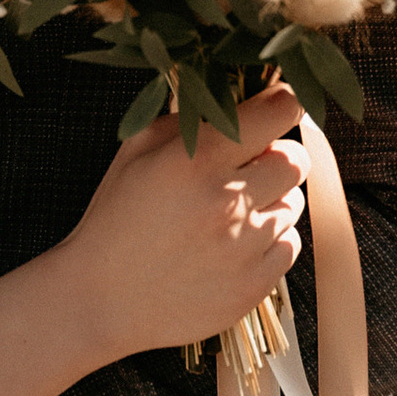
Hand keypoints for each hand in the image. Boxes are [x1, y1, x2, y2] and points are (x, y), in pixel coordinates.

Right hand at [65, 82, 306, 365]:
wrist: (100, 301)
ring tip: (229, 215)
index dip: (282, 104)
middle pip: (296, 160)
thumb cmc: (116, 220)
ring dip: (270, 203)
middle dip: (278, 156)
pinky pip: (289, 246)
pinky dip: (269, 242)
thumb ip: (186, 117)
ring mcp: (244, 248)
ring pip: (292, 205)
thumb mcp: (136, 152)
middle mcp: (228, 200)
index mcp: (197, 159)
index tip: (275, 108)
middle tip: (250, 167)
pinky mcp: (253, 286)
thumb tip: (233, 94)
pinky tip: (233, 247)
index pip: (279, 111)